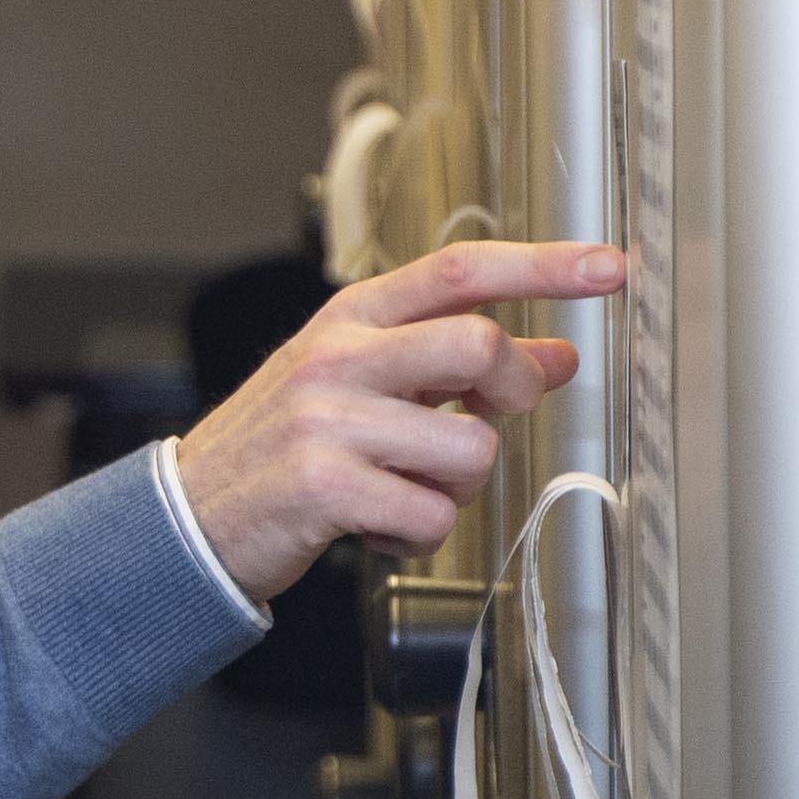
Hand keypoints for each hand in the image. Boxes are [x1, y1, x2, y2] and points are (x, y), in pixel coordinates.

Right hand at [171, 239, 625, 598]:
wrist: (190, 513)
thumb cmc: (283, 445)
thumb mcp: (363, 383)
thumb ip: (453, 367)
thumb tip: (555, 356)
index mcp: (349, 318)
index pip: (460, 271)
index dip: (543, 265)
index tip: (608, 267)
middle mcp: (338, 357)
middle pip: (476, 345)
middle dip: (510, 390)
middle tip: (488, 417)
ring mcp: (328, 420)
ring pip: (469, 448)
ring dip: (456, 486)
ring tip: (407, 487)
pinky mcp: (324, 486)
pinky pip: (430, 516)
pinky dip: (418, 532)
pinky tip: (375, 522)